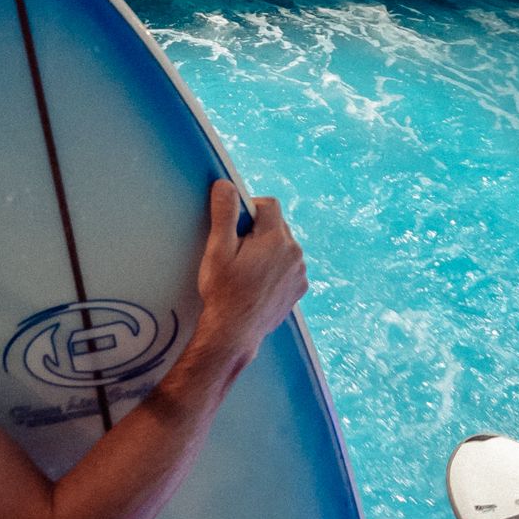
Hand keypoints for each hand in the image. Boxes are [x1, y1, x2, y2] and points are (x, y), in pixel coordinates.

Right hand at [195, 180, 306, 349]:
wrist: (235, 333)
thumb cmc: (224, 292)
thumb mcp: (218, 250)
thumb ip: (224, 214)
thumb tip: (226, 185)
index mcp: (276, 239)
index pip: (269, 204)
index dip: (251, 208)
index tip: (236, 225)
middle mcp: (295, 253)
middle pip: (277, 225)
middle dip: (258, 231)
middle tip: (237, 251)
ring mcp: (300, 272)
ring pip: (284, 246)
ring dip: (268, 250)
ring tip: (247, 270)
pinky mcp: (300, 288)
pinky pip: (289, 266)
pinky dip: (277, 268)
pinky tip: (258, 282)